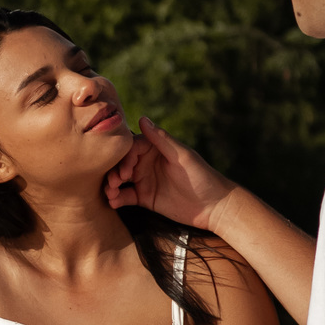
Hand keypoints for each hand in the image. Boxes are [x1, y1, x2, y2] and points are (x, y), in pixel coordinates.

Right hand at [105, 117, 234, 231]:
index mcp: (155, 148)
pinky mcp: (145, 198)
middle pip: (121, 162)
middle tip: (114, 183)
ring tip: (110, 194)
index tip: (126, 171)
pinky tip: (113, 203)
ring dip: (111, 185)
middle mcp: (147, 162)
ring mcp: (145, 180)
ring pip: (120, 180)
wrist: (214, 206)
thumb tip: (142, 118)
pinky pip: (125, 196)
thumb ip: (162, 139)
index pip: (131, 147)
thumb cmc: (202, 176)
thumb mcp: (183, 156)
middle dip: (114, 171)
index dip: (124, 157)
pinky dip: (117, 199)